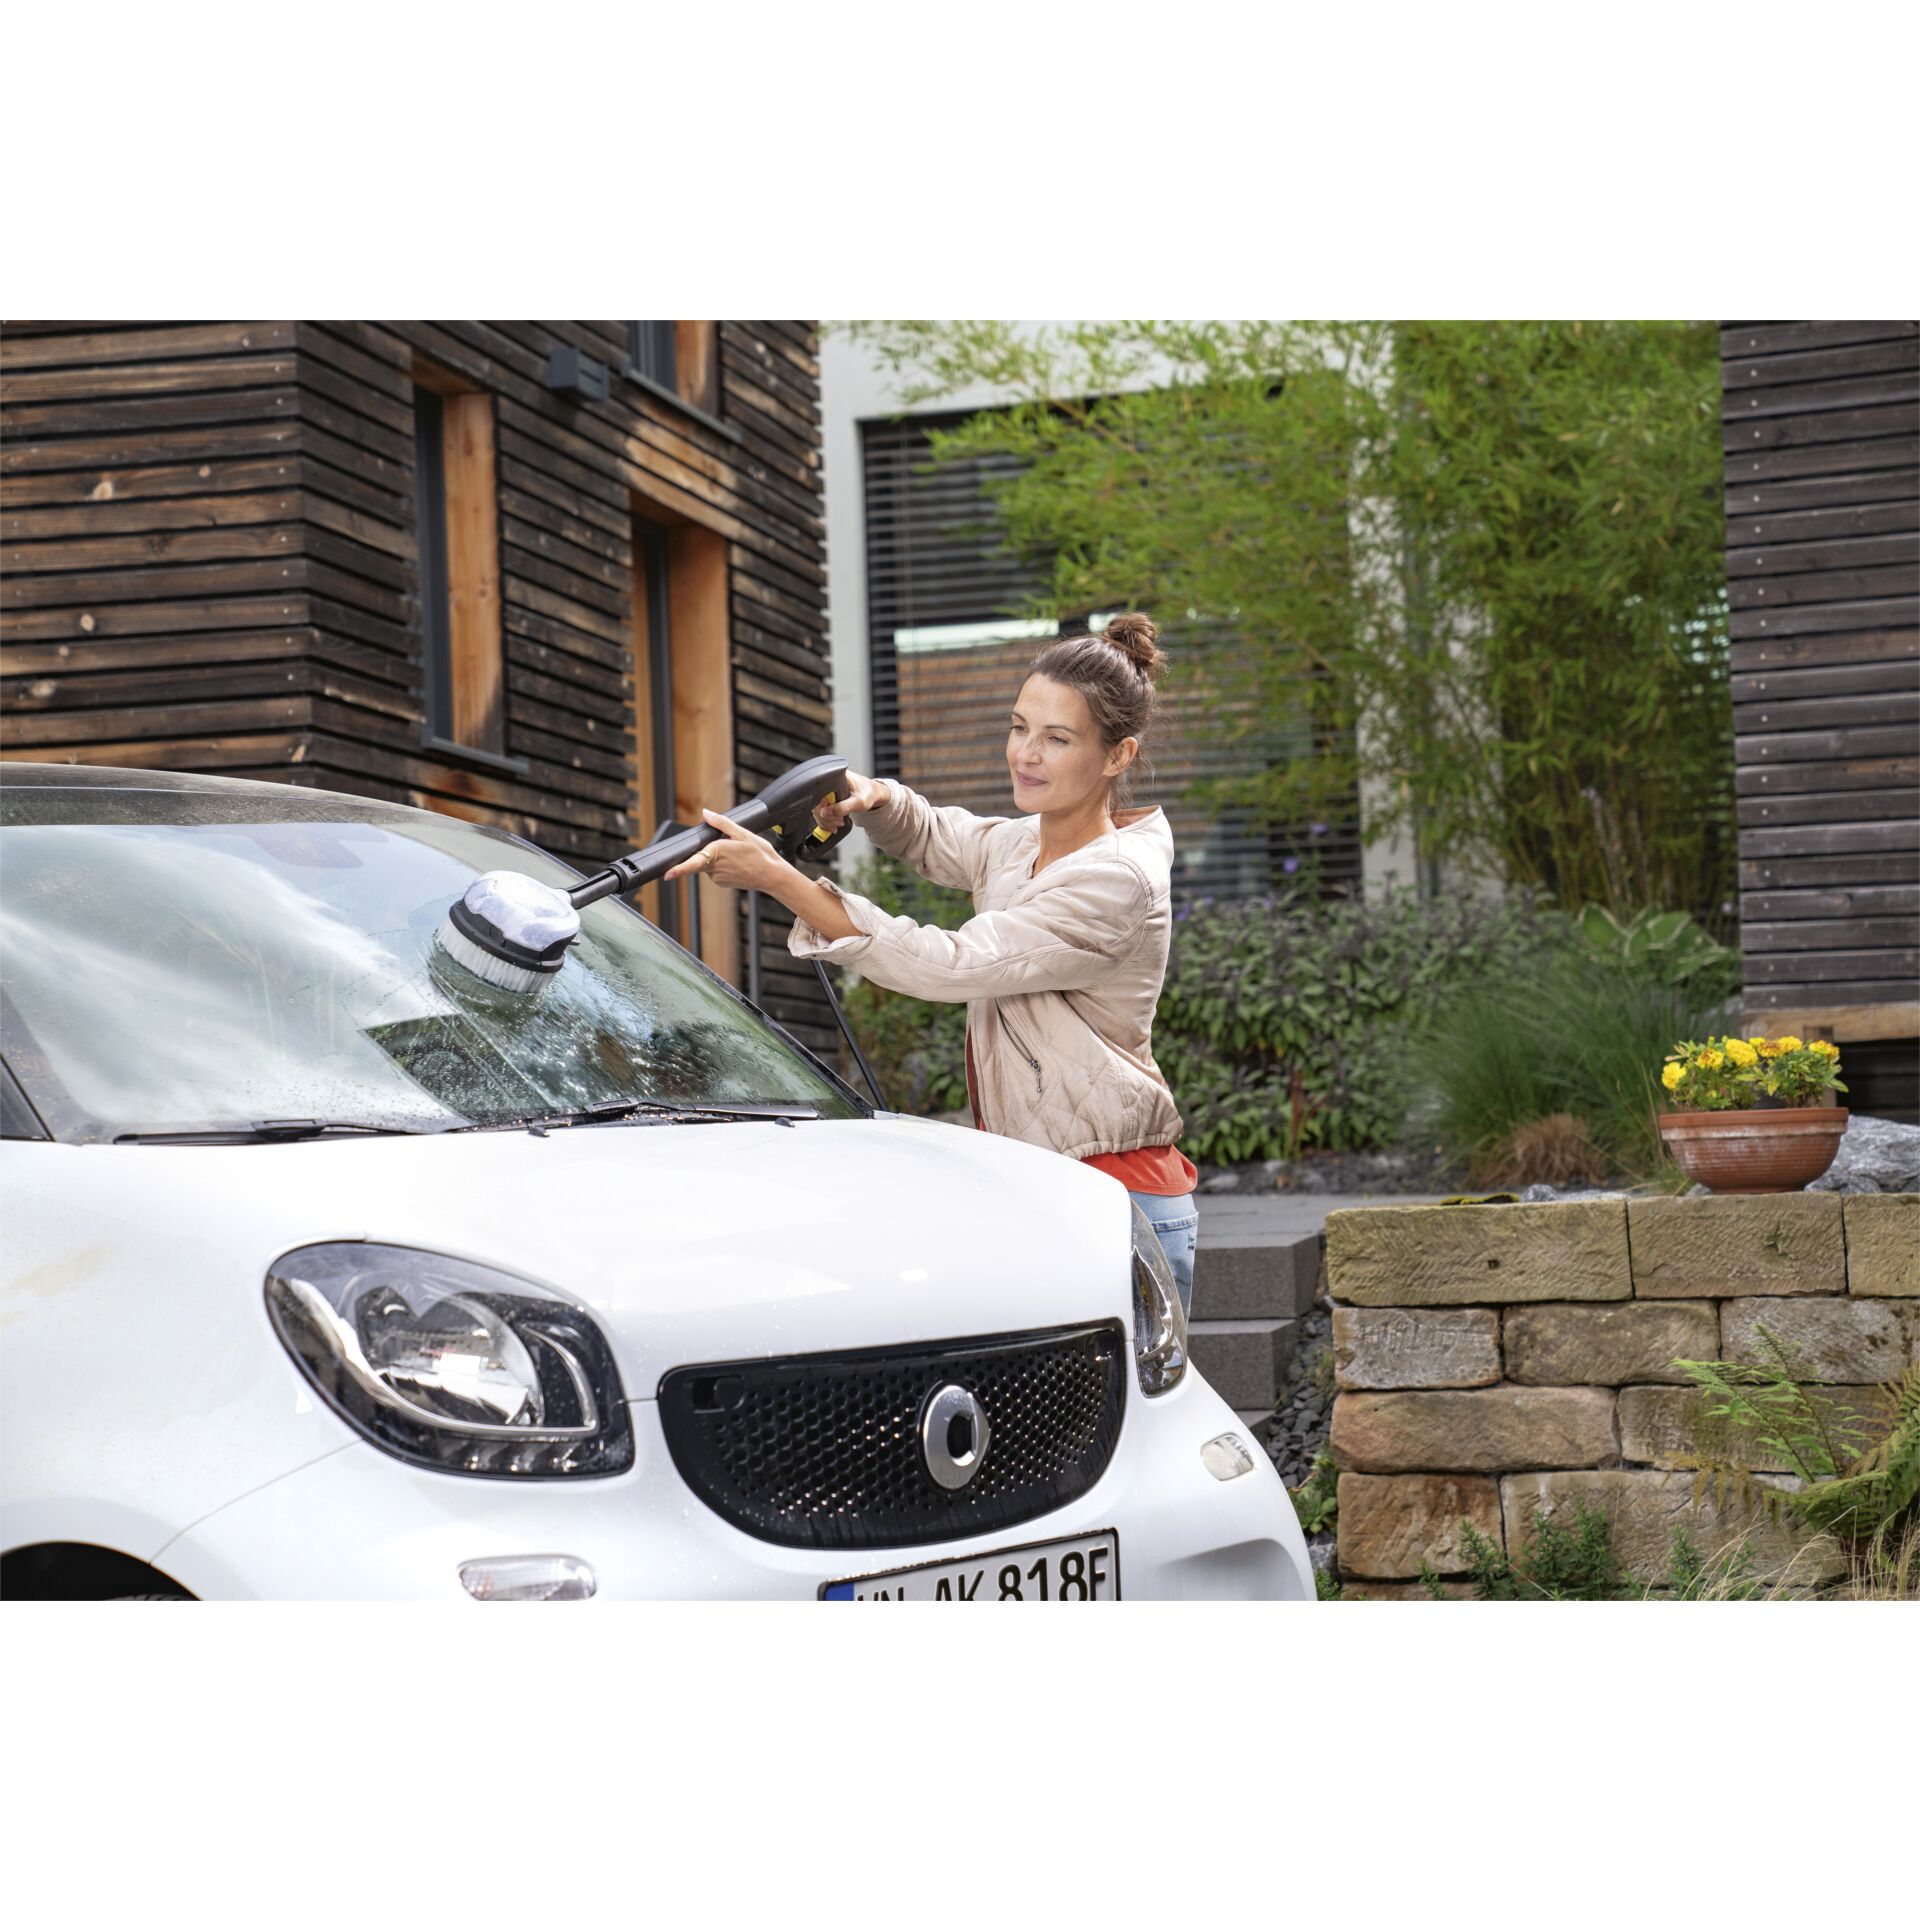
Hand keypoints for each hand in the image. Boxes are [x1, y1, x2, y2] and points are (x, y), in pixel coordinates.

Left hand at [663, 809, 789, 892]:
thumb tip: (706, 813)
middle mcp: (715, 868)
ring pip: (707, 864)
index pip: (693, 862)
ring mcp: (718, 877)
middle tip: (731, 849)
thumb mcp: (743, 833)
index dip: (678, 869)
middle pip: (699, 858)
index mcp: (717, 852)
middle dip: (706, 851)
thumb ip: (722, 823)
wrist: (772, 875)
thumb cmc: (761, 854)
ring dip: (716, 858)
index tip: (667, 874)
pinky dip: (721, 865)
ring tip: (737, 855)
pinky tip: (737, 863)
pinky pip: (715, 871)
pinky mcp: (722, 883)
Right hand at [812, 770, 885, 833]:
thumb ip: (843, 807)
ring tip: (839, 823)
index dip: (822, 807)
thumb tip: (825, 813)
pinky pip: (822, 812)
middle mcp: (829, 783)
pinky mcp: (828, 799)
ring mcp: (828, 792)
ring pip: (818, 809)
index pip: (819, 794)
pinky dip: (826, 821)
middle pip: (817, 803)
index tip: (832, 815)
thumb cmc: (868, 793)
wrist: (873, 794)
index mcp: (835, 777)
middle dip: (826, 817)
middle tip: (838, 822)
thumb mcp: (859, 802)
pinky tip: (834, 824)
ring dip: (826, 820)